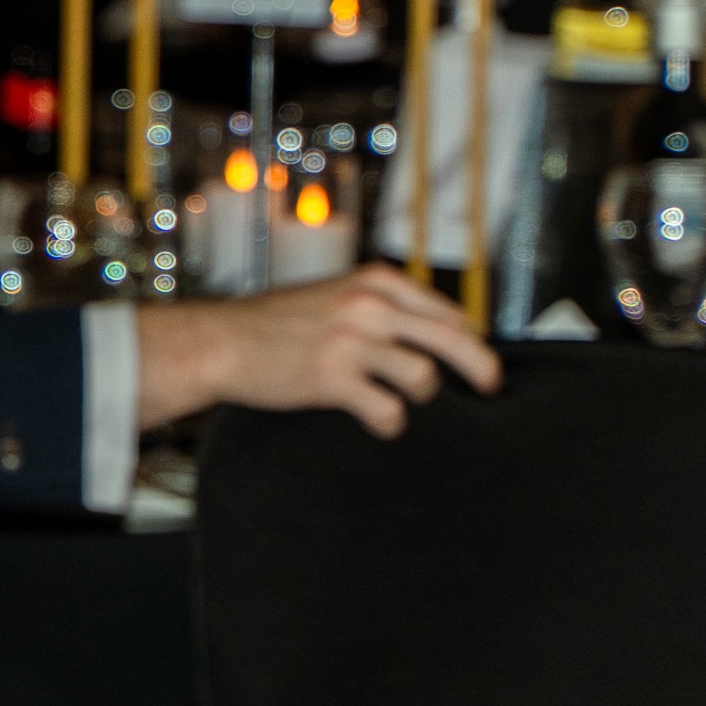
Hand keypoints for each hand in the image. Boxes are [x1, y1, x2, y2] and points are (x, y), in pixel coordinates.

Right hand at [134, 267, 500, 437]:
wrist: (216, 341)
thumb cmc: (268, 323)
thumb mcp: (330, 293)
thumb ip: (374, 304)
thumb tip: (422, 331)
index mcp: (373, 281)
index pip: (445, 310)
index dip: (464, 337)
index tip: (469, 355)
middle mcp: (368, 306)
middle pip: (452, 339)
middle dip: (480, 367)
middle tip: (489, 386)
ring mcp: (351, 342)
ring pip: (424, 376)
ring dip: (420, 396)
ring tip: (400, 401)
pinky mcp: (333, 378)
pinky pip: (387, 410)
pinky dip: (390, 424)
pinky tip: (379, 424)